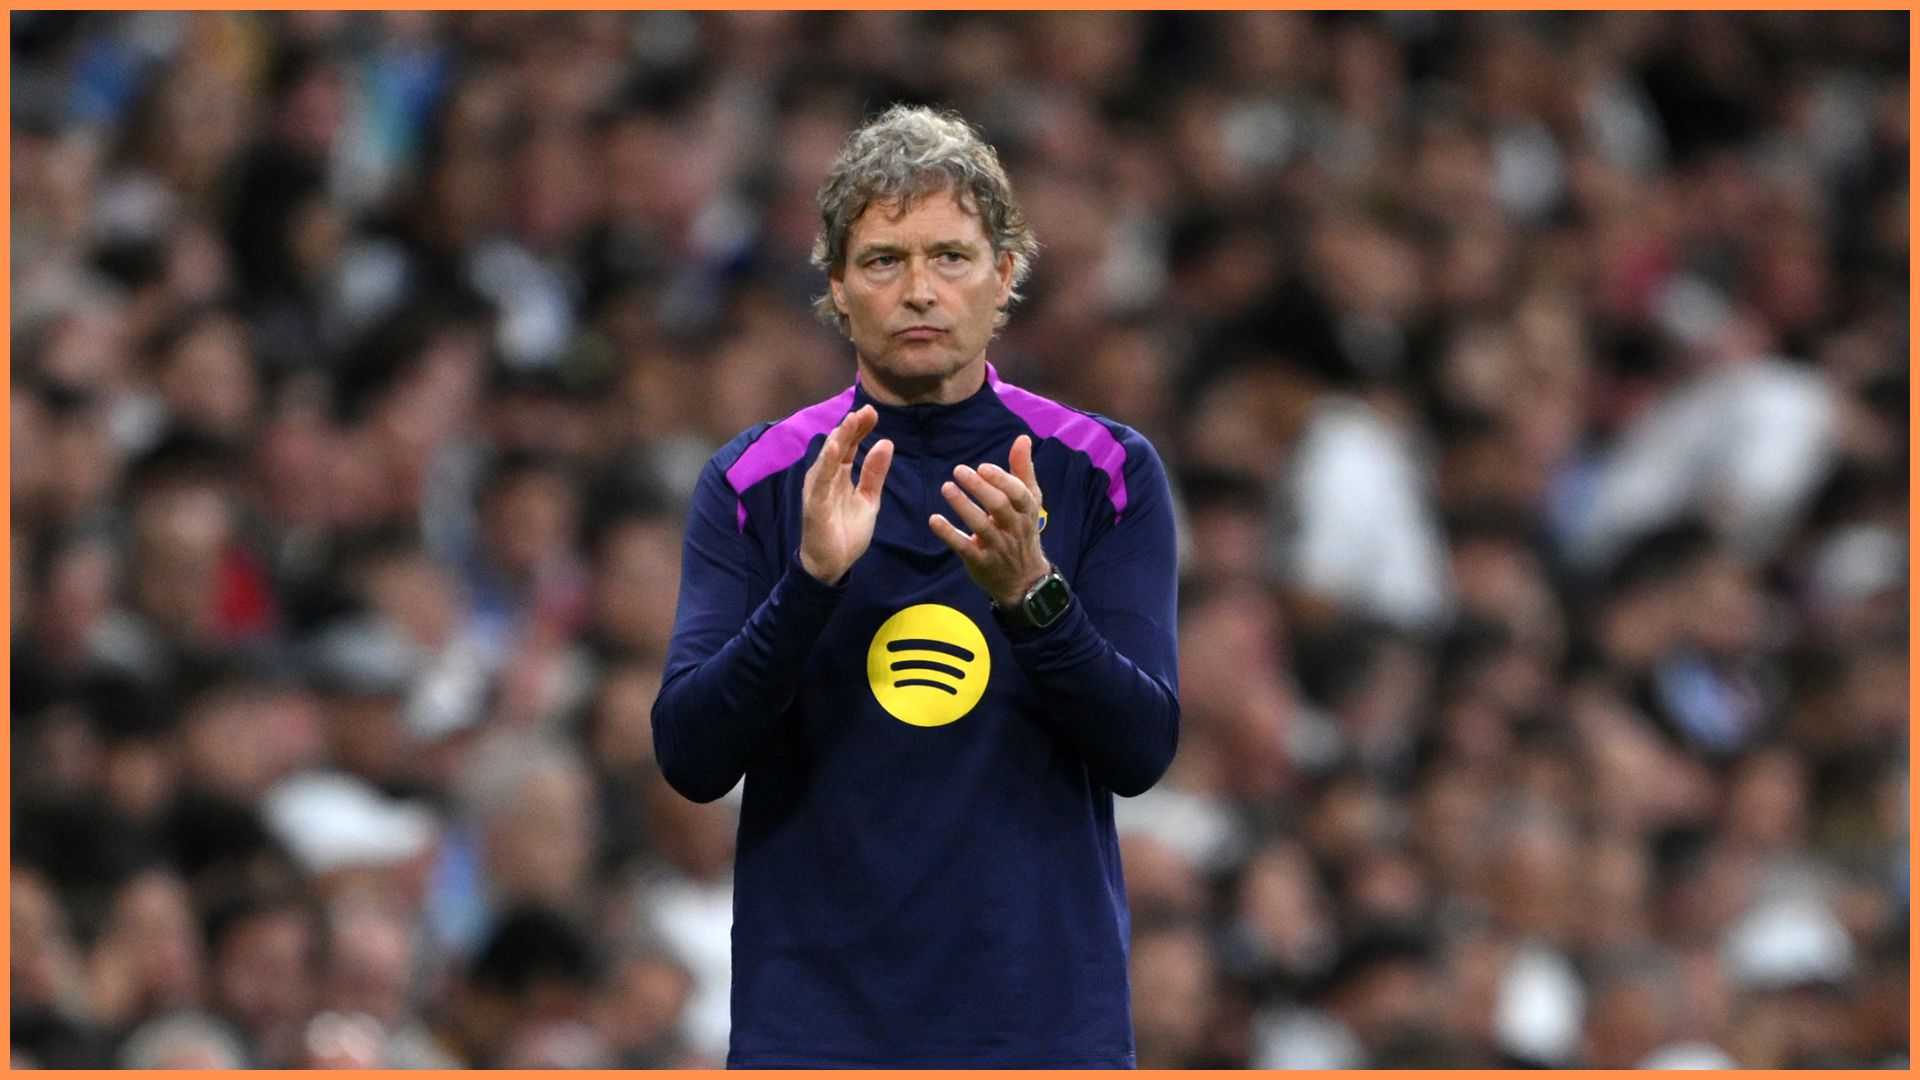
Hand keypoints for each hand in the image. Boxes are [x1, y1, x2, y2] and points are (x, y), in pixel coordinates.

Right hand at [799, 405, 893, 583]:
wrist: (833, 564)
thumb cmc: (846, 531)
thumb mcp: (869, 499)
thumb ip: (875, 473)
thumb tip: (886, 442)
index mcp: (839, 475)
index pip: (850, 445)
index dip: (860, 429)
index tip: (873, 412)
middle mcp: (826, 477)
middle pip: (838, 446)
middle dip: (851, 427)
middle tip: (867, 410)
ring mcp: (818, 489)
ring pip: (828, 458)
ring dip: (839, 438)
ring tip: (851, 420)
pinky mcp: (814, 503)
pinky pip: (820, 480)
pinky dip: (825, 462)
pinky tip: (833, 448)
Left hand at [930, 434, 1050, 606]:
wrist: (1024, 578)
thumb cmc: (1022, 529)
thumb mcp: (1029, 501)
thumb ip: (1022, 470)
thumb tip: (1022, 438)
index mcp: (1027, 511)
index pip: (1019, 494)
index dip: (1001, 480)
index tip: (983, 466)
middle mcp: (1014, 529)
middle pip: (998, 507)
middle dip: (979, 488)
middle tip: (959, 470)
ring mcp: (997, 547)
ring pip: (980, 526)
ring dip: (962, 505)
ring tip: (946, 487)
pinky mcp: (980, 561)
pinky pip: (963, 547)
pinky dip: (948, 534)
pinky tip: (933, 519)